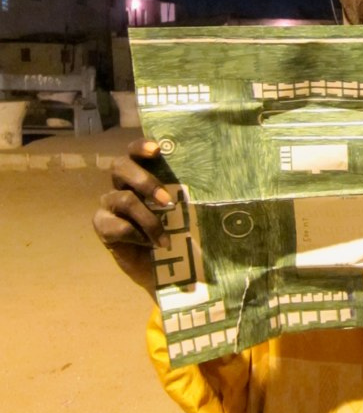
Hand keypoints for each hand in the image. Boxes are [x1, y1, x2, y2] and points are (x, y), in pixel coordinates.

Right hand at [92, 138, 173, 294]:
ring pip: (123, 199)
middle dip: (144, 180)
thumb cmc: (175, 231)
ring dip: (148, 219)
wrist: (164, 266)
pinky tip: (148, 245)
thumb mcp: (183, 210)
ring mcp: (109, 205)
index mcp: (140, 175)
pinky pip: (117, 226)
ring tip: (163, 237)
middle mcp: (121, 185)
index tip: (157, 150)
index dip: (140, 146)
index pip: (133, 152)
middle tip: (166, 199)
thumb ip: (185, 193)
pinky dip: (137, 235)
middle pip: (119, 166)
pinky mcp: (102, 226)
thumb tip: (210, 179)